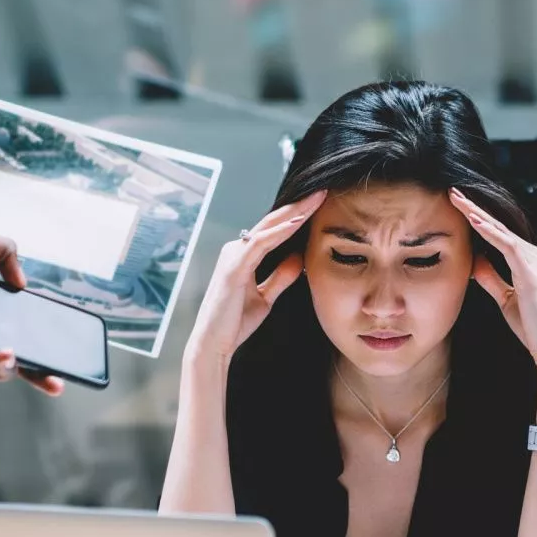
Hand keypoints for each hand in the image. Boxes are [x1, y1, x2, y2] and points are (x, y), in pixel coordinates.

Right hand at [184, 191, 326, 364]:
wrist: (214, 344)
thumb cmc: (234, 322)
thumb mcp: (265, 296)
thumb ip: (280, 276)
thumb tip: (298, 258)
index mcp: (244, 256)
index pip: (275, 230)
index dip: (298, 216)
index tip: (320, 205)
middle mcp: (237, 250)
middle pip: (273, 222)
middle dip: (299, 206)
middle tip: (322, 191)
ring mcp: (233, 256)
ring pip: (268, 227)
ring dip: (293, 213)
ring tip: (315, 200)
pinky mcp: (233, 267)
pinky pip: (259, 243)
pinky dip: (278, 232)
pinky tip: (297, 223)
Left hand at [451, 188, 536, 375]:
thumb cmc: (534, 328)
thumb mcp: (506, 299)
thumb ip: (492, 278)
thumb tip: (475, 262)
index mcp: (530, 262)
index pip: (499, 236)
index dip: (478, 221)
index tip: (458, 208)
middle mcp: (535, 256)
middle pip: (499, 227)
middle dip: (474, 209)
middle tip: (453, 193)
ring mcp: (535, 261)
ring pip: (501, 231)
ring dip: (478, 214)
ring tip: (458, 200)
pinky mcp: (531, 270)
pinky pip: (507, 245)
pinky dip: (490, 231)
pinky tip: (474, 220)